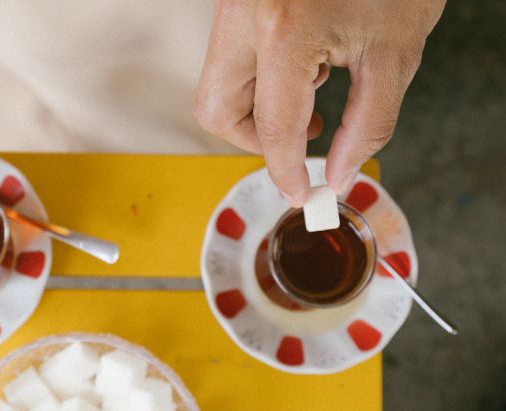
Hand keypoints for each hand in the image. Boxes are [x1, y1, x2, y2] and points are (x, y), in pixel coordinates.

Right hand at [194, 0, 444, 205]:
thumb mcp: (395, 52)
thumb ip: (368, 124)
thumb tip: (338, 172)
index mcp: (285, 28)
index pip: (272, 126)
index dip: (287, 171)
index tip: (301, 192)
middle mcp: (244, 15)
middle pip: (215, 109)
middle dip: (251, 139)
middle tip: (295, 144)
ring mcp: (233, 5)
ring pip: (215, 85)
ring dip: (254, 109)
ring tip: (312, 94)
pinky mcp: (236, 2)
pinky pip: (229, 58)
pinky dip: (259, 79)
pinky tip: (304, 66)